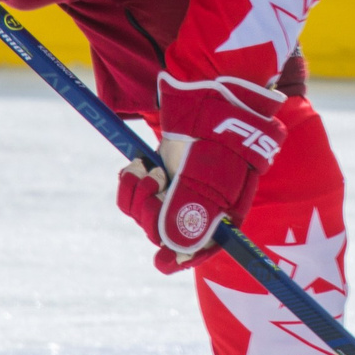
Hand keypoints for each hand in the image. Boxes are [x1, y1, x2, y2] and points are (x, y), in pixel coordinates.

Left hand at [116, 74, 285, 271]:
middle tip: (154, 181)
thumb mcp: (208, 173)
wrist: (210, 93)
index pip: (202, 249)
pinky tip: (139, 166)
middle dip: (151, 212)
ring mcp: (178, 191)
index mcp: (223, 213)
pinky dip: (131, 183)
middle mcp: (201, 207)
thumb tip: (174, 248)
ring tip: (144, 169)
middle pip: (166, 234)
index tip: (162, 261)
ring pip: (146, 215)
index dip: (182, 257)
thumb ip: (192, 210)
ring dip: (137, 195)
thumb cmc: (219, 133)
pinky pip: (134, 196)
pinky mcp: (160, 176)